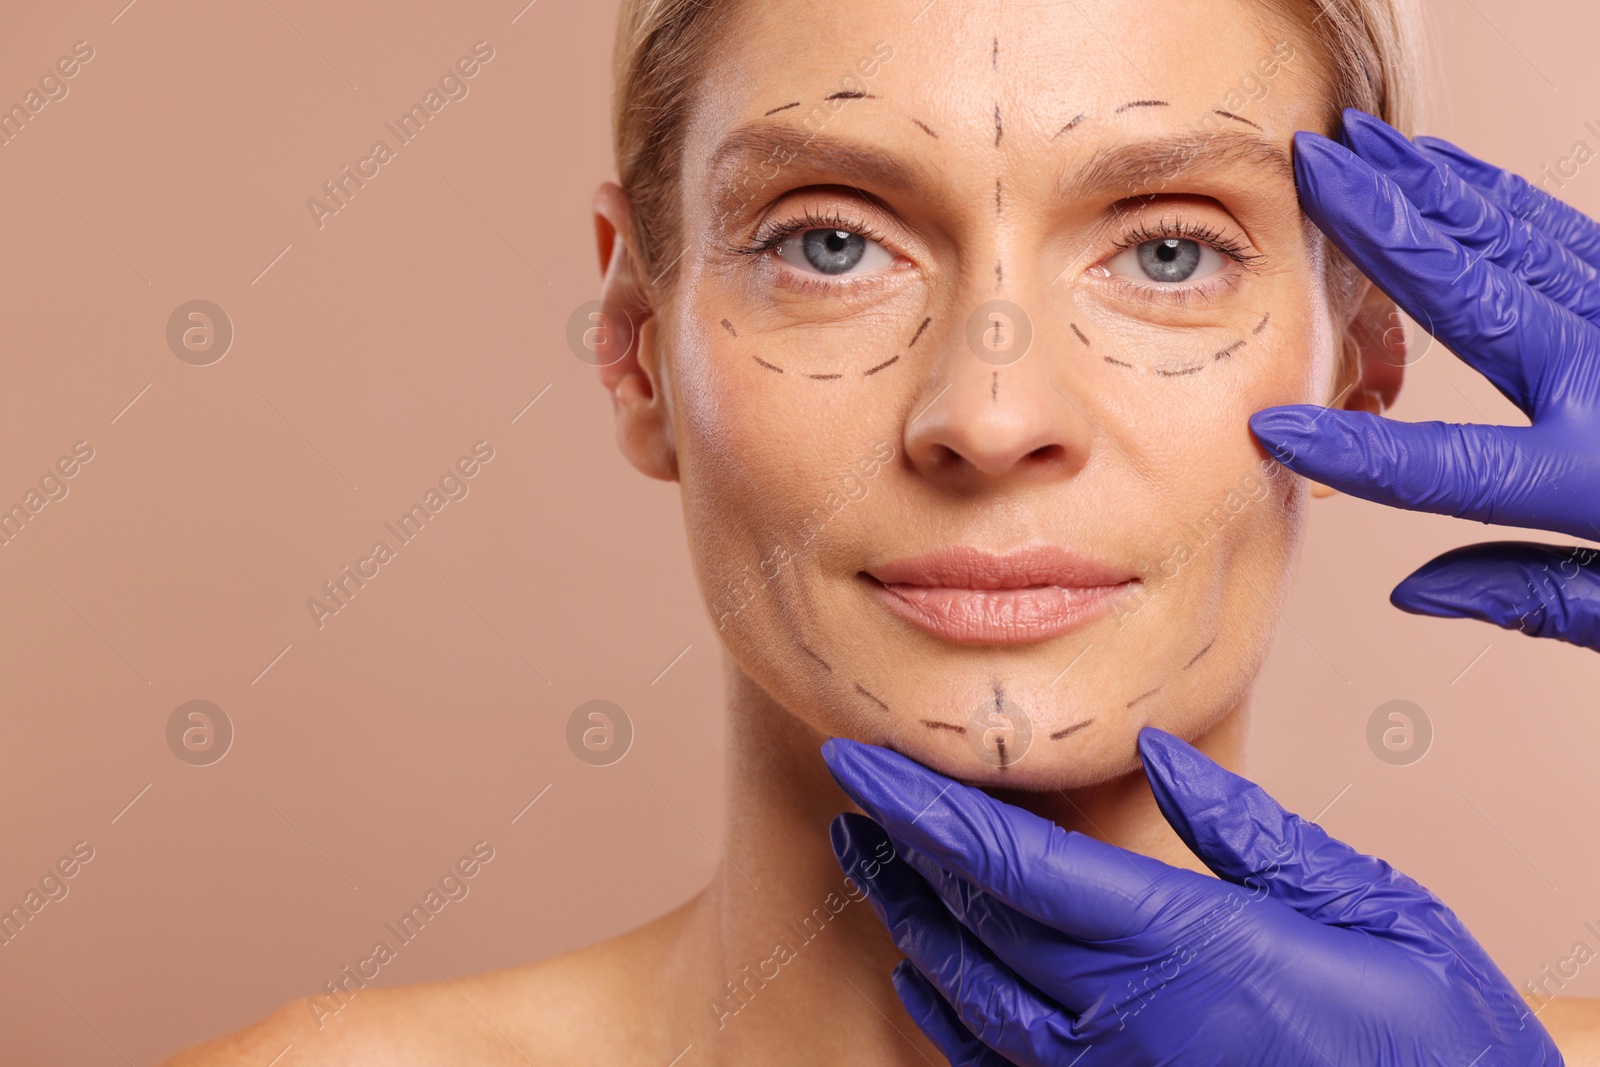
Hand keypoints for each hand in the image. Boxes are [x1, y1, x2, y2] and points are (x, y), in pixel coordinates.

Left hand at [822, 730, 1561, 1065]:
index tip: (858, 758)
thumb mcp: (1377, 914)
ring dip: (911, 924)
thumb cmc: (1434, 1043)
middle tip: (855, 798)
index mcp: (1183, 948)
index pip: (1010, 859)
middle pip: (973, 921)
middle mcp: (1124, 1022)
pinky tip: (922, 981)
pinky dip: (947, 1019)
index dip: (921, 805)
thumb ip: (1254, 835)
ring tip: (871, 865)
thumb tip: (1162, 755)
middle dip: (901, 854)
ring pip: (971, 998)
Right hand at [1249, 107, 1599, 651]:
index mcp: (1596, 479)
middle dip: (1379, 227)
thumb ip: (1529, 593)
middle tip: (1310, 168)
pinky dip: (1492, 196)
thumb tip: (1411, 589)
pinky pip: (1558, 232)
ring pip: (1512, 240)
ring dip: (1428, 188)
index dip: (1355, 452)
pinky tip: (1445, 171)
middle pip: (1472, 297)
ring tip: (1358, 146)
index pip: (1447, 469)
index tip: (1274, 430)